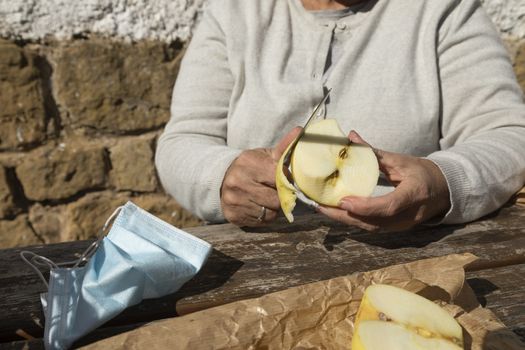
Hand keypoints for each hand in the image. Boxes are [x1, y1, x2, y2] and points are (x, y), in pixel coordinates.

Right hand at [221, 127, 301, 225]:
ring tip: (267, 198)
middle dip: (280, 197)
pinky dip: (264, 216)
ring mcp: (234, 200)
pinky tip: (258, 206)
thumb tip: (300, 130)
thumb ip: (284, 147)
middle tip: (276, 191)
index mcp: (247, 163)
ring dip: (273, 208)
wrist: (221, 179)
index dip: (286, 182)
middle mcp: (237, 182)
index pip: (278, 178)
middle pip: (276, 199)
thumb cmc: (250, 167)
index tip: (286, 181)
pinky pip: (260, 222)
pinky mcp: (233, 215)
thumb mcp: (264, 155)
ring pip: (270, 213)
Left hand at [318, 131, 450, 231]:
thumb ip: (374, 152)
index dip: (365, 206)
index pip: (389, 205)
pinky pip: (370, 228)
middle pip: (374, 222)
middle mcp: (408, 215)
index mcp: (414, 194)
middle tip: (321, 205)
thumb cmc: (422, 172)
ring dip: (345, 220)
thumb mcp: (401, 160)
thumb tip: (352, 137)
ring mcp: (402, 225)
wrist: (443, 191)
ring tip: (323, 209)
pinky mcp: (394, 228)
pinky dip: (352, 221)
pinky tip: (336, 213)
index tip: (344, 201)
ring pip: (369, 228)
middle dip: (345, 216)